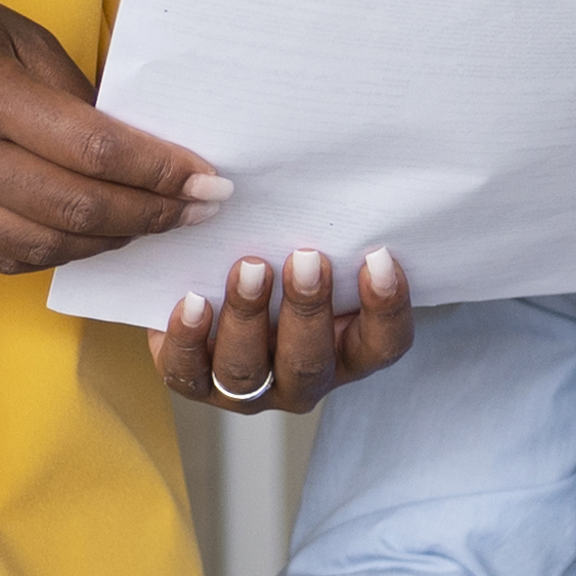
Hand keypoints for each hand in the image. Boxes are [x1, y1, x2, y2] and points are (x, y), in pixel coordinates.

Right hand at [0, 0, 226, 272]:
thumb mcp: (12, 34)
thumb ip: (73, 93)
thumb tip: (132, 147)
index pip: (97, 151)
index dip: (162, 172)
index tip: (209, 180)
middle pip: (79, 207)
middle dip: (152, 214)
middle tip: (199, 211)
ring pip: (45, 245)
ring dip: (110, 241)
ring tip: (151, 226)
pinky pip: (3, 259)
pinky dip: (55, 254)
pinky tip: (89, 239)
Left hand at [149, 245, 414, 417]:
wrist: (213, 279)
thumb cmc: (283, 261)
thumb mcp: (315, 254)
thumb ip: (334, 236)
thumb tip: (343, 187)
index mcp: (346, 353)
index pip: (383, 345)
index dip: (387, 308)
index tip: (379, 256)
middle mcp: (300, 380)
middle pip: (310, 362)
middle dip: (309, 309)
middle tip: (307, 257)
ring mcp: (247, 388)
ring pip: (249, 370)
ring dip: (249, 316)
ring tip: (249, 267)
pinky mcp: (195, 382)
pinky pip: (189, 372)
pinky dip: (189, 338)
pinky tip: (193, 301)